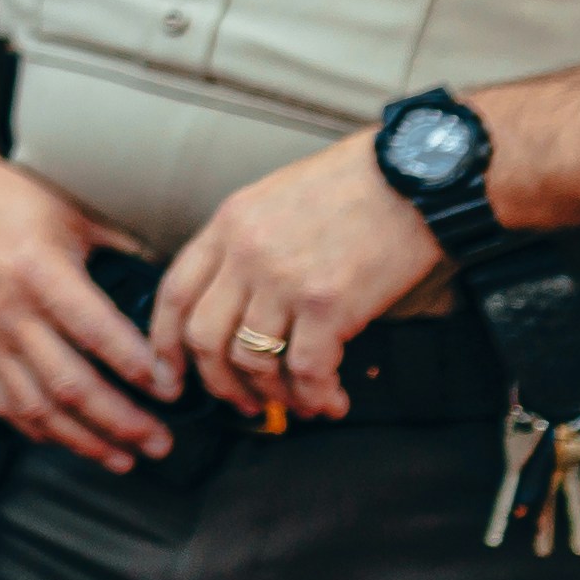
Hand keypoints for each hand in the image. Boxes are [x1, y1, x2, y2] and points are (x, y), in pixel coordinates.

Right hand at [0, 144, 175, 471]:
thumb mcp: (72, 213)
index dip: (139, 366)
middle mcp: (10, 311)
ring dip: (85, 440)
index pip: (97, 332)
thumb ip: (123, 248)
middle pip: (71, 383)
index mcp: (41, 271)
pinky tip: (68, 441)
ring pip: (38, 406)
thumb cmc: (6, 199)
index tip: (171, 389)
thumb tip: (169, 279)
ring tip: (124, 458)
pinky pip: (3, 403)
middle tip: (161, 442)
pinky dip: (38, 429)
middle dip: (122, 421)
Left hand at [153, 133, 443, 425]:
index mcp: (227, 224)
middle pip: (203, 337)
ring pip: (252, 360)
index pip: (174, 294)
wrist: (414, 175)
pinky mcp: (328, 303)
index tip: (169, 378)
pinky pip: (306, 368)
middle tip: (241, 402)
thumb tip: (235, 304)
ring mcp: (283, 279)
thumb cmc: (353, 186)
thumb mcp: (275, 199)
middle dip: (217, 382)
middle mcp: (245, 252)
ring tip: (296, 403)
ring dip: (273, 394)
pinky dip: (314, 395)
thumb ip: (245, 245)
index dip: (165, 345)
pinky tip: (330, 400)